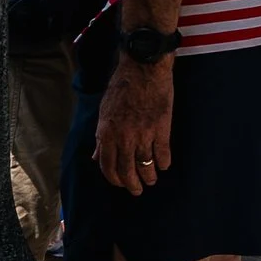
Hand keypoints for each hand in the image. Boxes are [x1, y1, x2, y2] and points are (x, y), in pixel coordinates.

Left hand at [95, 54, 173, 194]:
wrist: (143, 69)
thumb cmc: (121, 87)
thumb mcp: (104, 112)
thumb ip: (102, 137)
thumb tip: (97, 156)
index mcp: (107, 134)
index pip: (108, 167)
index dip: (114, 179)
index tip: (121, 183)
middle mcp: (124, 138)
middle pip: (127, 171)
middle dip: (132, 184)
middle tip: (137, 190)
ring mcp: (144, 134)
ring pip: (145, 165)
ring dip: (149, 177)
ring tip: (151, 180)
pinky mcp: (161, 129)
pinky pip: (162, 153)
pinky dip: (163, 162)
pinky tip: (163, 165)